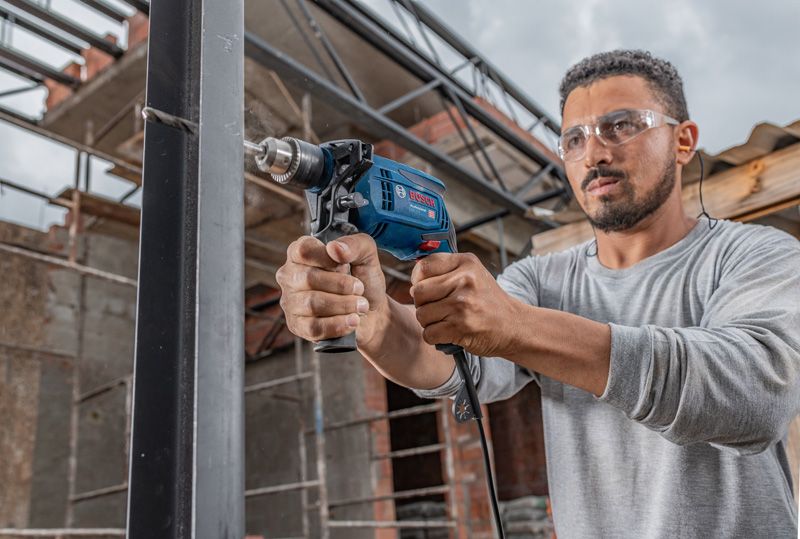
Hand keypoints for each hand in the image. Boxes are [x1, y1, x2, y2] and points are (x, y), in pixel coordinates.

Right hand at [276, 234, 387, 342]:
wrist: (371, 312)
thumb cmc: (364, 279)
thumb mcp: (367, 255)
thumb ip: (355, 245)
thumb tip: (335, 248)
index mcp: (301, 252)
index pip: (303, 250)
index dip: (327, 259)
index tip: (346, 265)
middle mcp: (290, 275)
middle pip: (308, 278)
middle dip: (341, 285)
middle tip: (360, 289)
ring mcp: (290, 302)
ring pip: (311, 304)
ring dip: (343, 305)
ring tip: (361, 305)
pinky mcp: (297, 325)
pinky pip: (312, 327)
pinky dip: (337, 324)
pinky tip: (352, 321)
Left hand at [410, 253, 524, 357]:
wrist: (514, 325)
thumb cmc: (488, 300)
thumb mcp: (473, 273)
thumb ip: (446, 269)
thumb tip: (414, 277)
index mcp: (466, 262)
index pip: (423, 267)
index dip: (419, 280)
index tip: (428, 288)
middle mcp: (464, 281)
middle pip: (418, 292)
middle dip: (423, 303)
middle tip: (438, 307)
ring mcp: (462, 305)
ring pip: (421, 314)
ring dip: (429, 322)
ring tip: (446, 320)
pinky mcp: (460, 327)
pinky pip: (428, 333)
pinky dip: (434, 337)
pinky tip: (449, 332)